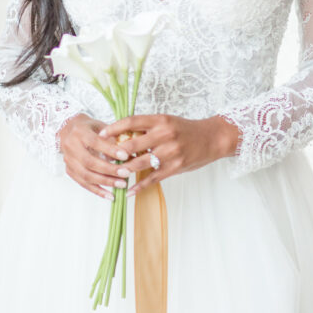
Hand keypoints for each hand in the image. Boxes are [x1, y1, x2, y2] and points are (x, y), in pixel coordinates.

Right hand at [58, 113, 133, 199]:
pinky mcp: (69, 170)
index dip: (110, 150)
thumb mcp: (101, 126)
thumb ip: (113, 137)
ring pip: (86, 175)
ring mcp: (69, 160)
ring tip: (122, 184)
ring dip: (105, 182)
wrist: (67, 130)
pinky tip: (110, 195)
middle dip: (109, 169)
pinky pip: (83, 183)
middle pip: (90, 162)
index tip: (125, 156)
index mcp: (80, 132)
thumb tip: (130, 151)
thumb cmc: (89, 127)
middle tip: (126, 173)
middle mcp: (71, 146)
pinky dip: (97, 190)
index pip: (95, 142)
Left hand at [98, 113, 240, 197]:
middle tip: (103, 158)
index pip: (131, 121)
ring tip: (113, 174)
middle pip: (132, 144)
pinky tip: (129, 191)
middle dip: (115, 153)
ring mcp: (170, 152)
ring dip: (124, 170)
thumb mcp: (167, 122)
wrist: (211, 138)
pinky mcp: (175, 167)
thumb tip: (122, 135)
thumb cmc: (186, 129)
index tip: (101, 134)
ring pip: (140, 162)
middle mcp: (164, 135)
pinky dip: (139, 186)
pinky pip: (153, 178)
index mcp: (160, 120)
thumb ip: (147, 128)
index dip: (114, 128)